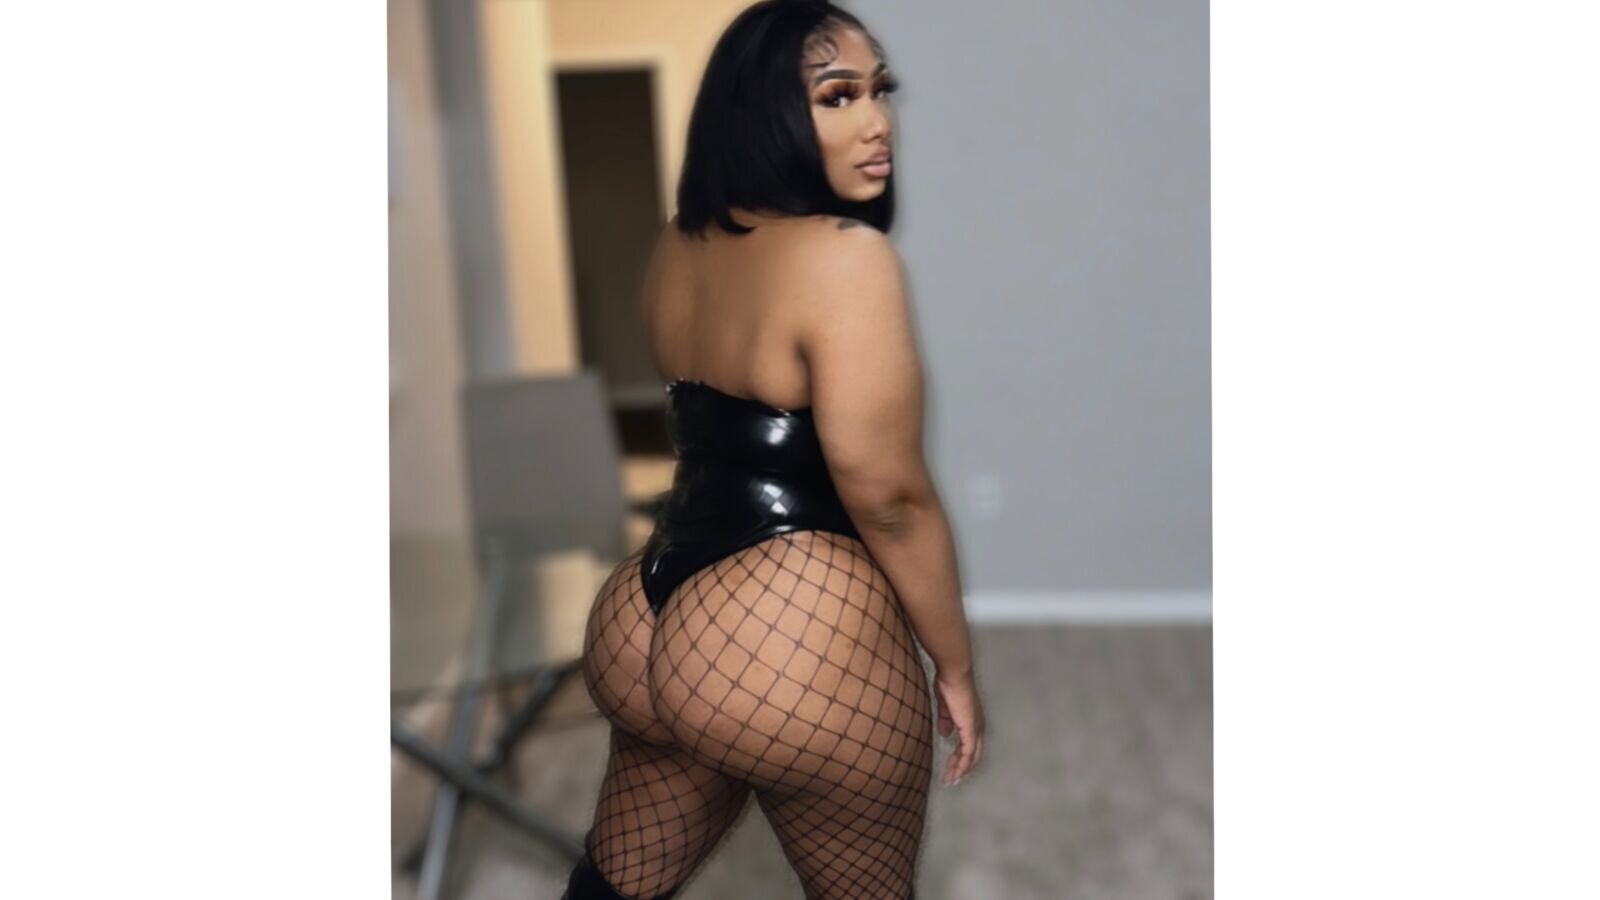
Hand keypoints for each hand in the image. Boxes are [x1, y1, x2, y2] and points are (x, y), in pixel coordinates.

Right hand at [933, 668, 984, 786]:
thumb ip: (946, 719)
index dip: (961, 758)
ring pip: (971, 757)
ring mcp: (976, 729)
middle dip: (961, 769)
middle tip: (950, 780)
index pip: (969, 745)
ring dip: (960, 770)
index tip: (951, 769)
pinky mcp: (971, 730)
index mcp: (972, 720)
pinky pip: (968, 753)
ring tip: (950, 781)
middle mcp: (978, 726)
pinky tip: (955, 773)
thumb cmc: (949, 684)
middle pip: (973, 755)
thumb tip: (945, 732)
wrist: (954, 674)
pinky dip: (962, 765)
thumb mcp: (945, 706)